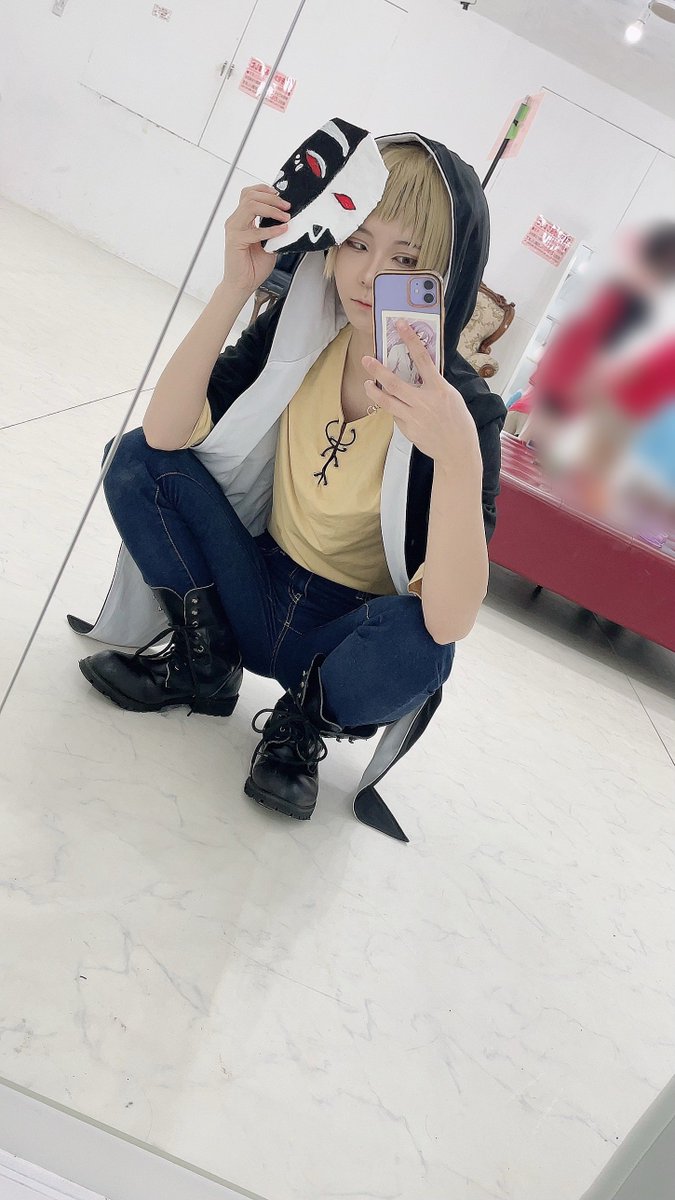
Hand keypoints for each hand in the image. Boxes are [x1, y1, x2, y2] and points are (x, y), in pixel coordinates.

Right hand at [222, 185, 290, 300]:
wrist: (243, 285)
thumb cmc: (254, 266)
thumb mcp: (269, 243)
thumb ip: (274, 229)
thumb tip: (289, 218)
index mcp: (242, 219)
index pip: (249, 194)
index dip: (264, 189)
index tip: (281, 195)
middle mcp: (235, 221)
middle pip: (250, 195)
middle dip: (272, 197)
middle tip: (287, 206)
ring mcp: (234, 229)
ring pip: (251, 206)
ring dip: (271, 209)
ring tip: (285, 217)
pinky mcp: (235, 240)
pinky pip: (255, 231)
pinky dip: (271, 230)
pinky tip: (282, 231)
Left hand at [362, 320, 479, 468]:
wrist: (457, 449)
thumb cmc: (457, 420)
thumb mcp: (451, 396)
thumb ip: (433, 384)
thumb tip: (418, 371)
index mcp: (438, 388)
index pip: (422, 358)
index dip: (410, 339)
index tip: (400, 325)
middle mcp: (423, 401)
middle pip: (393, 382)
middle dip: (377, 369)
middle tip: (366, 360)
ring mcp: (413, 416)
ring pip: (386, 401)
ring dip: (373, 391)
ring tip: (367, 383)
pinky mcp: (407, 429)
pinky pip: (395, 415)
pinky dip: (393, 409)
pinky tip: (396, 408)